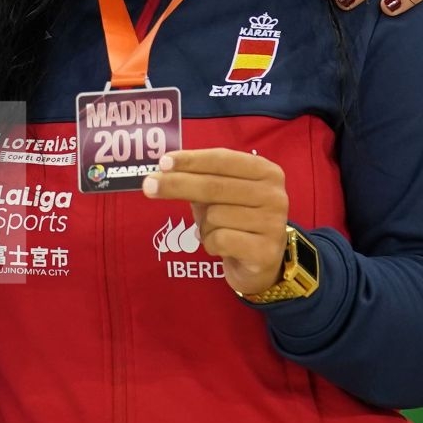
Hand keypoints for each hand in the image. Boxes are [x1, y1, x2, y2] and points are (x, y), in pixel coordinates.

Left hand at [142, 149, 289, 296]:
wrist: (261, 263)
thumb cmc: (236, 218)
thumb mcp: (221, 194)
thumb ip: (199, 178)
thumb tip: (163, 171)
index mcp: (266, 171)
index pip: (222, 159)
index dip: (190, 160)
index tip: (162, 163)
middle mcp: (274, 195)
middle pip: (213, 186)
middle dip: (176, 185)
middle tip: (148, 186)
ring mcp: (273, 224)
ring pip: (214, 216)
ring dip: (202, 225)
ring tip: (214, 231)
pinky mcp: (265, 251)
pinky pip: (219, 240)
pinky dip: (210, 243)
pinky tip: (222, 246)